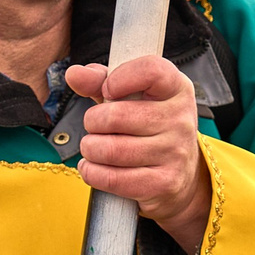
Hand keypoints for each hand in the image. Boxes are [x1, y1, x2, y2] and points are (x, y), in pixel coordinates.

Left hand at [64, 57, 210, 250]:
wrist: (181, 173)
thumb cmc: (149, 127)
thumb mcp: (131, 96)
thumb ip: (101, 81)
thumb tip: (74, 74)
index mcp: (176, 88)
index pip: (151, 71)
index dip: (119, 78)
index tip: (106, 89)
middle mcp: (181, 119)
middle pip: (116, 116)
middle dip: (92, 122)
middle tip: (95, 127)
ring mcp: (175, 153)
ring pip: (111, 150)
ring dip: (90, 149)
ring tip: (93, 148)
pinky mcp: (164, 183)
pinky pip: (113, 179)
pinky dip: (92, 173)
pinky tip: (93, 167)